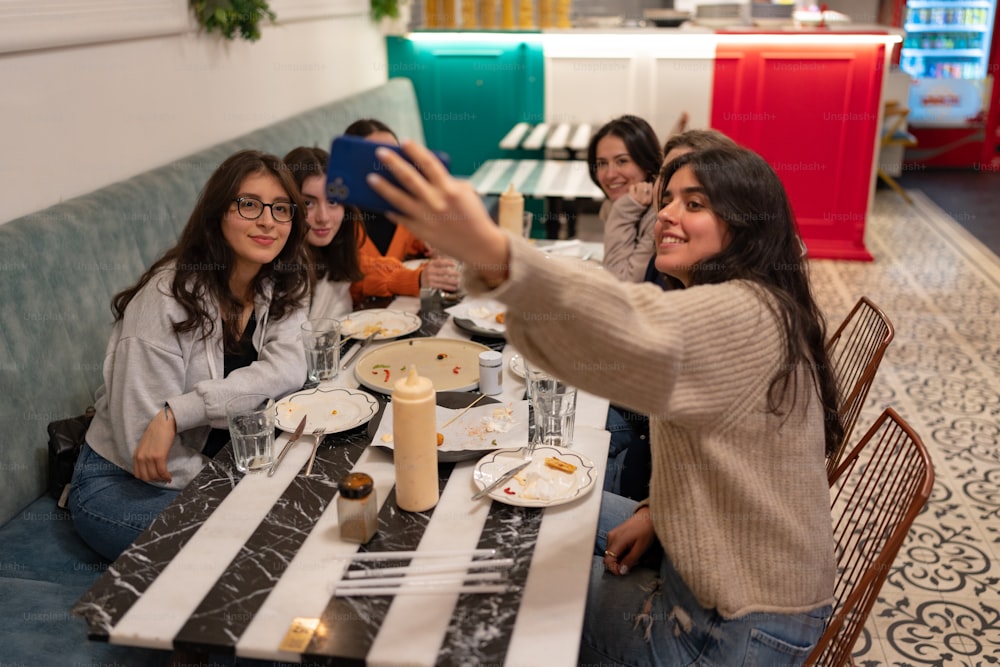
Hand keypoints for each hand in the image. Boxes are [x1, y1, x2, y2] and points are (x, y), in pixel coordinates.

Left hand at [134, 407, 175, 482]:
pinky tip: (169, 477)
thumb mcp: (145, 445)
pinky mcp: (159, 456)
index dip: (147, 478)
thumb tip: (150, 467)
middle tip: (162, 478)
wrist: (164, 422)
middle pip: (146, 477)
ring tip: (167, 477)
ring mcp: (149, 457)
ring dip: (161, 479)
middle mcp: (140, 457)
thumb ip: (144, 456)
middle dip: (155, 480)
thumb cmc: (156, 432)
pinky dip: (166, 476)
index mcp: (136, 455)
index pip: (138, 475)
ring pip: (155, 476)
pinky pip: (162, 471)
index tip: (155, 477)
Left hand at [368, 142, 509, 284]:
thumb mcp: (466, 192)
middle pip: (409, 178)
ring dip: (383, 188)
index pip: (430, 164)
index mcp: (450, 189)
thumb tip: (423, 174)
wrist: (480, 245)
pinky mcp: (421, 232)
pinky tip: (381, 204)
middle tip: (379, 152)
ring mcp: (427, 218)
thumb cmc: (473, 215)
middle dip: (393, 163)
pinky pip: (401, 219)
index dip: (416, 151)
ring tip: (370, 178)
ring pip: (399, 199)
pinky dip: (391, 211)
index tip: (404, 141)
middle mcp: (436, 202)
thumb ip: (446, 181)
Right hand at [420, 256, 460, 291]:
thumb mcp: (431, 265)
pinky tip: (453, 287)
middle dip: (452, 273)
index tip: (454, 264)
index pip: (440, 262)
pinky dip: (448, 287)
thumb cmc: (428, 271)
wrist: (418, 279)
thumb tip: (451, 262)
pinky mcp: (431, 285)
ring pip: (444, 280)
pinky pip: (442, 286)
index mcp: (431, 264)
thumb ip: (439, 263)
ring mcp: (430, 278)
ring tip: (457, 282)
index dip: (448, 263)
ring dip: (452, 281)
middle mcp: (430, 271)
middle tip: (458, 274)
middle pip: (443, 271)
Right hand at [603, 506, 655, 575]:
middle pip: (608, 557)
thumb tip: (621, 571)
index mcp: (616, 540)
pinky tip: (630, 551)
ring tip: (633, 557)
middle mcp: (611, 537)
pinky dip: (620, 553)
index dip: (614, 569)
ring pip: (611, 553)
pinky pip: (614, 548)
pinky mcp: (615, 534)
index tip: (623, 573)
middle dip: (618, 564)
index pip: (608, 560)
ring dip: (619, 559)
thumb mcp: (641, 548)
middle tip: (631, 565)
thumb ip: (630, 560)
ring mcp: (612, 535)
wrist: (649, 516)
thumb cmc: (646, 530)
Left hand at [628, 182, 653, 206]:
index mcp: (649, 199)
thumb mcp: (646, 200)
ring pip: (639, 184)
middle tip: (639, 188)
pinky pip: (632, 186)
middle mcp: (645, 199)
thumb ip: (648, 192)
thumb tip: (649, 183)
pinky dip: (631, 187)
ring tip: (636, 190)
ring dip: (637, 185)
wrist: (629, 211)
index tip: (644, 188)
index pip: (650, 185)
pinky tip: (632, 191)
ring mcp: (638, 198)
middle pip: (644, 183)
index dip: (647, 185)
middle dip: (641, 184)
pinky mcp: (632, 197)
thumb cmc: (638, 204)